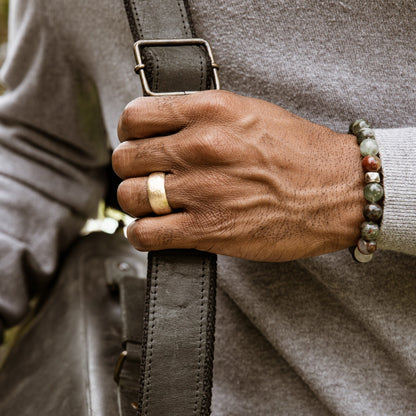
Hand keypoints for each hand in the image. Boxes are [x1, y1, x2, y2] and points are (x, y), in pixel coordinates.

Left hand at [112, 90, 363, 261]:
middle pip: (125, 160)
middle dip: (131, 171)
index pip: (135, 118)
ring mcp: (201, 190)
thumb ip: (201, 118)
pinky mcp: (207, 229)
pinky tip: (154, 231)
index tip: (136, 144)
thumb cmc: (299, 153)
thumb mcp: (248, 113)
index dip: (129, 134)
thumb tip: (164, 131)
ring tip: (151, 206)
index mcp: (209, 112)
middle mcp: (200, 147)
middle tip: (146, 178)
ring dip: (136, 204)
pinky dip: (142, 235)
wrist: (337, 190)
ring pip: (130, 197)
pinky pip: (146, 234)